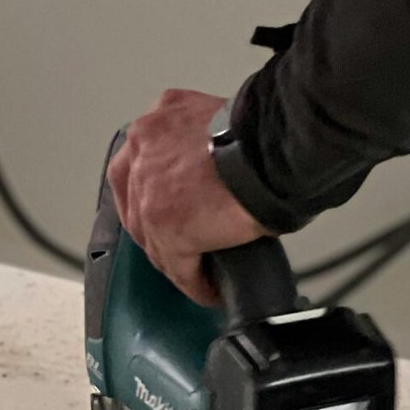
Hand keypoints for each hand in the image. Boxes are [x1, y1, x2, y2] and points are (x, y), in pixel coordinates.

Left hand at [109, 89, 269, 306]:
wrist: (273, 151)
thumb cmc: (263, 138)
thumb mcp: (219, 126)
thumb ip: (199, 148)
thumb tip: (210, 180)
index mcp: (158, 120)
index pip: (137, 168)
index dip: (151, 198)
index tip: (170, 214)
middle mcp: (144, 149)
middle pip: (136, 207)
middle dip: (157, 234)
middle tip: (183, 250)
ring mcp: (148, 190)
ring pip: (154, 241)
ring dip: (177, 262)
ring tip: (200, 275)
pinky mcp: (165, 227)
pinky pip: (178, 267)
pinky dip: (195, 282)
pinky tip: (211, 290)